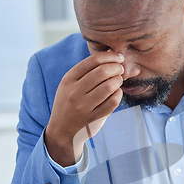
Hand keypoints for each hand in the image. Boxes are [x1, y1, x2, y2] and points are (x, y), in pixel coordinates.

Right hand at [45, 51, 128, 166]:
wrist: (62, 130)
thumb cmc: (70, 102)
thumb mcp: (71, 84)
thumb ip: (89, 70)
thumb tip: (113, 53)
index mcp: (68, 79)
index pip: (93, 61)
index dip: (110, 56)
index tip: (119, 57)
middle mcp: (74, 92)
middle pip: (102, 72)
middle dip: (117, 68)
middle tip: (121, 69)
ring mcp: (84, 106)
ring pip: (109, 87)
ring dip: (118, 81)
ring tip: (118, 81)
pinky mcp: (94, 118)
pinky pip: (113, 102)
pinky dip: (118, 94)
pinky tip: (117, 92)